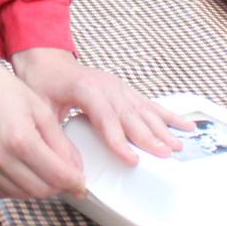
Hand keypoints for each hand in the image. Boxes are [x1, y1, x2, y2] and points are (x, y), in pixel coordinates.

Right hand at [0, 47, 87, 199]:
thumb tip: (75, 168)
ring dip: (37, 188)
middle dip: (58, 187)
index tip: (81, 182)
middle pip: (40, 190)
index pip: (57, 175)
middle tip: (65, 177)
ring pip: (20, 195)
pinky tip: (20, 170)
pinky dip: (15, 186)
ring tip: (43, 171)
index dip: (75, 182)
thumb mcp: (37, 107)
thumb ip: (59, 141)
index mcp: (19, 138)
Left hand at [11, 47, 187, 165]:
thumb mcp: (41, 109)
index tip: (131, 158)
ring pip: (144, 110)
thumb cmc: (42, 82)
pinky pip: (149, 104)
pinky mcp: (125, 91)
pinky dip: (169, 115)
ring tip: (177, 146)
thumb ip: (55, 137)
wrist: (46, 59)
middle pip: (130, 115)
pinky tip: (185, 125)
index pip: (105, 117)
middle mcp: (106, 85)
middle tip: (163, 156)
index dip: (118, 140)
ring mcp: (118, 87)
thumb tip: (68, 167)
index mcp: (85, 88)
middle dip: (149, 137)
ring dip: (163, 129)